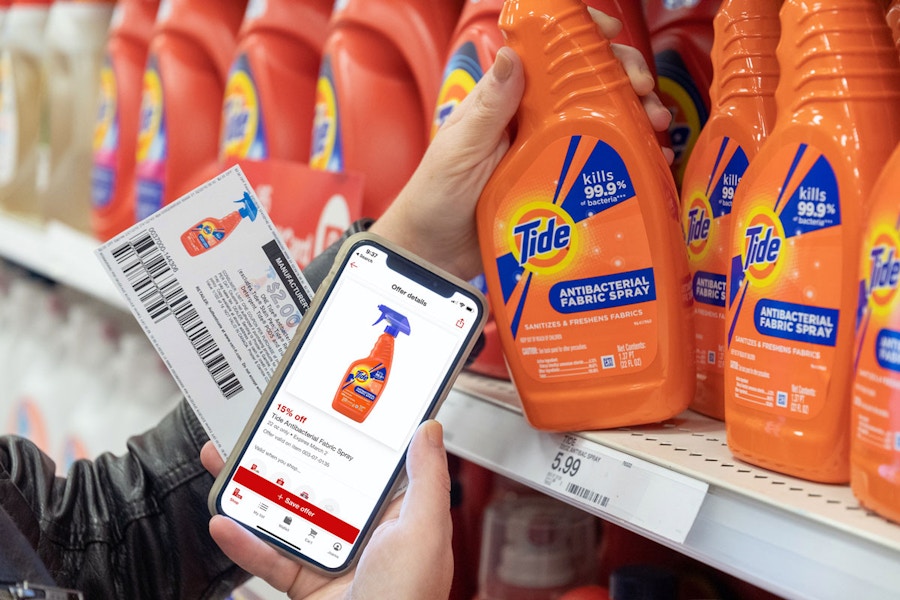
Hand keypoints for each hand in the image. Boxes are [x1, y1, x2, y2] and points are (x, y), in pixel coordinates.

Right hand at [201, 420, 452, 599]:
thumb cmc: (409, 599)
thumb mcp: (424, 530)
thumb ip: (425, 479)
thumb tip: (429, 428)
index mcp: (400, 516)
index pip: (376, 465)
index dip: (355, 435)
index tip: (331, 406)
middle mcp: (366, 534)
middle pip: (322, 484)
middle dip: (291, 457)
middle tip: (264, 429)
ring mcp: (332, 558)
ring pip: (289, 515)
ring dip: (255, 492)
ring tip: (228, 465)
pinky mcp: (305, 584)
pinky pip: (269, 558)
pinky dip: (245, 543)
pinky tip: (225, 522)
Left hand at [370, 8, 672, 281]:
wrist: (434, 251)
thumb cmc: (436, 195)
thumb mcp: (460, 148)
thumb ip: (489, 106)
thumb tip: (511, 55)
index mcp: (506, 98)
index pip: (548, 53)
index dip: (584, 37)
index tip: (613, 36)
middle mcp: (532, 118)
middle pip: (586, 84)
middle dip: (624, 79)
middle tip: (647, 94)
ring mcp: (548, 150)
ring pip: (599, 121)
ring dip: (633, 118)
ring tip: (656, 127)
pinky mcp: (558, 184)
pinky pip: (597, 165)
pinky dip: (626, 159)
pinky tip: (649, 162)